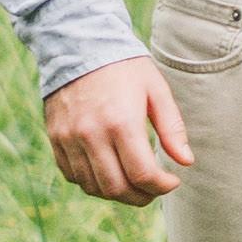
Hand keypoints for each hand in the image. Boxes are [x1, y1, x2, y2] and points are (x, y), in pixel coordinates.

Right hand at [44, 53, 191, 203]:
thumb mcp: (156, 90)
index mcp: (121, 122)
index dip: (161, 186)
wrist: (79, 45)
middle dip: (141, 197)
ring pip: (93, 187)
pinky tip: (109, 172)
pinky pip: (73, 176)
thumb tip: (186, 162)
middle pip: (116, 188)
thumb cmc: (124, 67)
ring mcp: (69, 139)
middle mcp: (92, 135)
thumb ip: (172, 128)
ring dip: (117, 193)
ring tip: (134, 184)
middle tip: (155, 189)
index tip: (173, 181)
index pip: (142, 173)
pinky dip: (93, 183)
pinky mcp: (56, 140)